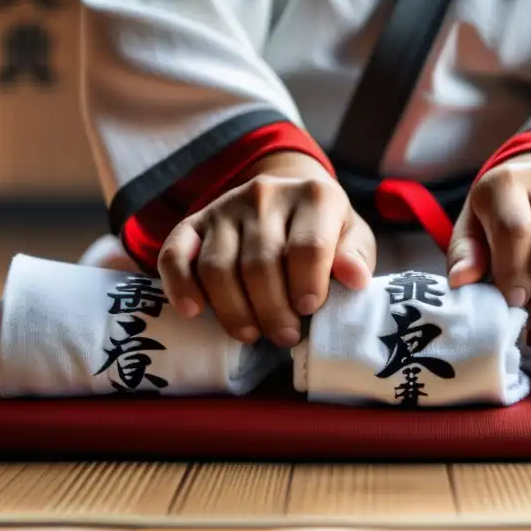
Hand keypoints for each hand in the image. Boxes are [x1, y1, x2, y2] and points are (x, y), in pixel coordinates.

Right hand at [158, 152, 375, 346]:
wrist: (289, 199)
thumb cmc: (325, 230)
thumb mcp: (352, 237)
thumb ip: (356, 256)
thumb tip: (354, 278)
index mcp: (314, 195)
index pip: (308, 246)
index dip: (307, 284)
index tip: (309, 310)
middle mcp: (266, 194)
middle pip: (261, 263)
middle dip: (273, 310)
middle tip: (285, 337)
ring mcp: (226, 207)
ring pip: (219, 267)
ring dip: (234, 310)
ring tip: (252, 334)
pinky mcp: (194, 222)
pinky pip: (175, 254)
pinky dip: (180, 285)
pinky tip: (193, 311)